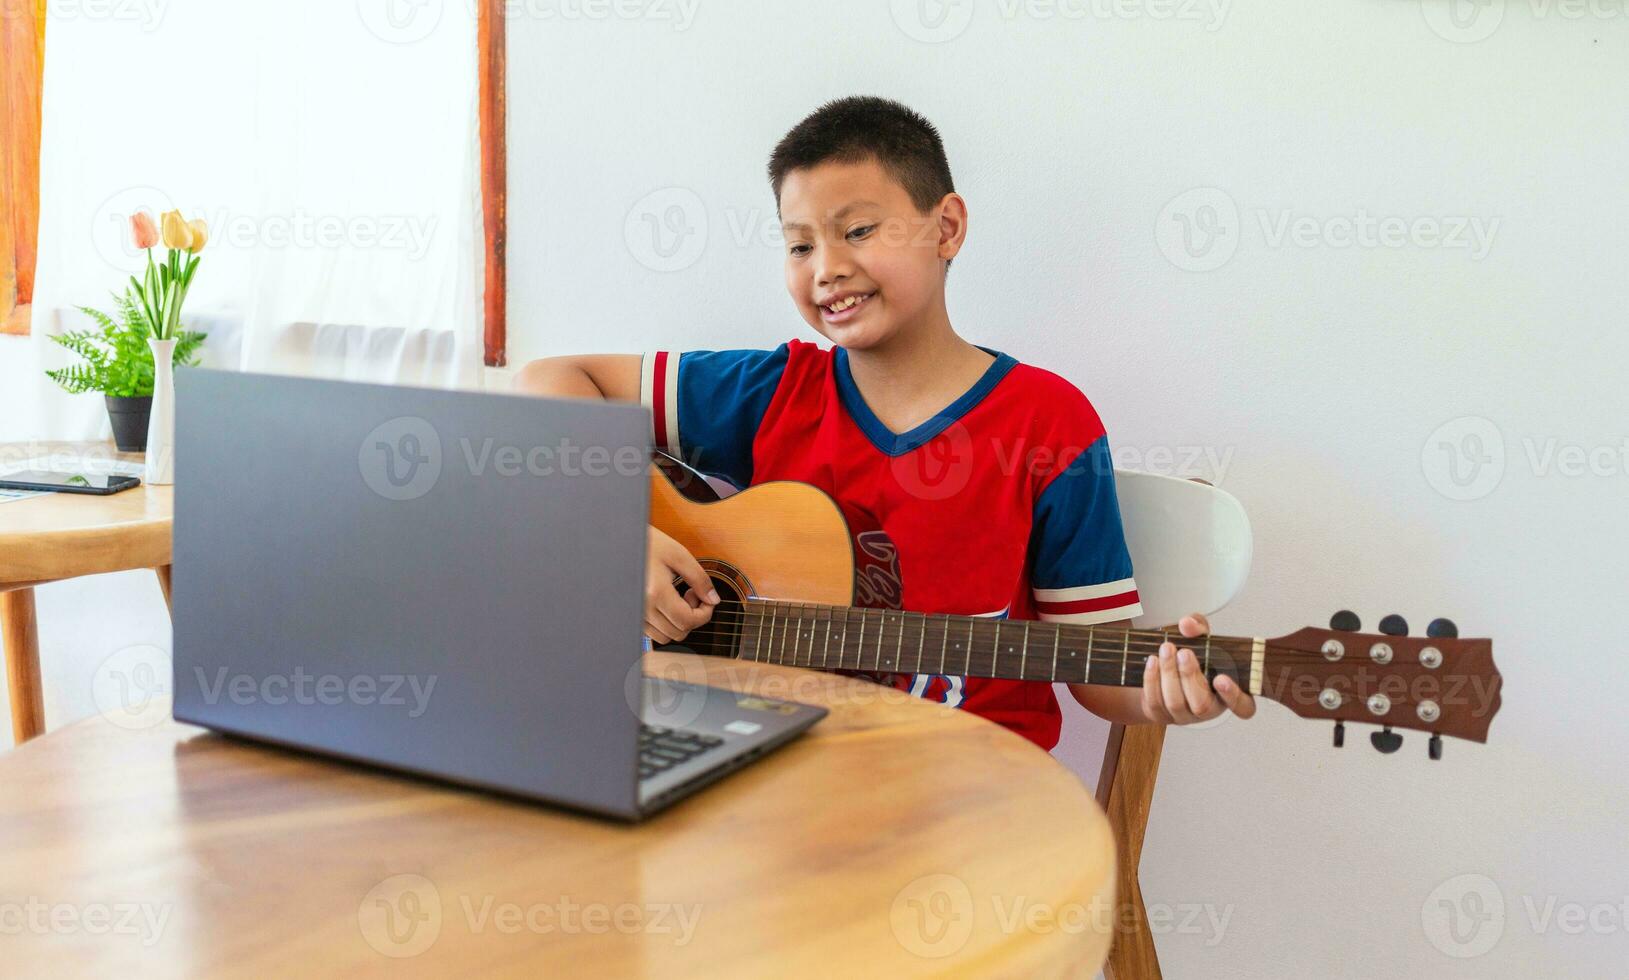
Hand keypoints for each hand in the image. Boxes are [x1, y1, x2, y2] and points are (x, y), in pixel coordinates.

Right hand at [644, 525, 718, 643]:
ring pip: (665, 636)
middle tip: (692, 593)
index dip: (705, 613)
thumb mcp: (679, 555)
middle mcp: (643, 607)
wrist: (623, 541)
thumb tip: (713, 599)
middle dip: (693, 617)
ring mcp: (636, 613)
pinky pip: (653, 632)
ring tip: (678, 598)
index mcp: (656, 592)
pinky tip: (667, 602)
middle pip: (678, 632)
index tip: (707, 598)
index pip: (687, 621)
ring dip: (679, 622)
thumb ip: (700, 579)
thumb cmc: (650, 543)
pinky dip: (666, 623)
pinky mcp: (633, 614)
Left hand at [1139, 613, 1256, 724]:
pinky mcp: (1161, 715)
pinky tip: (1152, 661)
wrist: (1164, 666)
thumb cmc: (1192, 654)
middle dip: (1190, 676)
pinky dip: (1152, 680)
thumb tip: (1188, 624)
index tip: (1221, 679)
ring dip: (1169, 675)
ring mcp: (1184, 716)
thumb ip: (1199, 627)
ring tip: (1166, 650)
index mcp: (1229, 694)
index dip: (1233, 697)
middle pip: (1202, 704)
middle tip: (1184, 652)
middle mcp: (1209, 710)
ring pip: (1176, 703)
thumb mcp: (1200, 636)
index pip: (1243, 707)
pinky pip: (1155, 703)